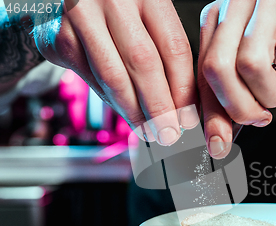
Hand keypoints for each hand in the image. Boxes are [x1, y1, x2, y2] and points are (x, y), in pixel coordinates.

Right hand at [33, 0, 198, 144]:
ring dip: (133, 112)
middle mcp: (114, 0)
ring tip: (148, 132)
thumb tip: (185, 108)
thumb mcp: (151, 17)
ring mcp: (82, 16)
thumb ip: (167, 53)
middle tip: (169, 134)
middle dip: (159, 107)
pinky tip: (125, 112)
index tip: (188, 118)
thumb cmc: (123, 10)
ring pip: (113, 76)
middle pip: (143, 63)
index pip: (174, 47)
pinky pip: (90, 79)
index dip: (183, 90)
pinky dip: (110, 102)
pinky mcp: (58, 36)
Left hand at [198, 0, 275, 157]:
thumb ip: (233, 86)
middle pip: (217, 69)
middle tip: (259, 118)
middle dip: (236, 109)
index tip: (217, 144)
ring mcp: (267, 6)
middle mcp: (235, 6)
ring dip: (270, 96)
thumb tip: (220, 135)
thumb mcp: (252, 49)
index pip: (202, 72)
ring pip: (251, 68)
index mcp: (216, 17)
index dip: (209, 113)